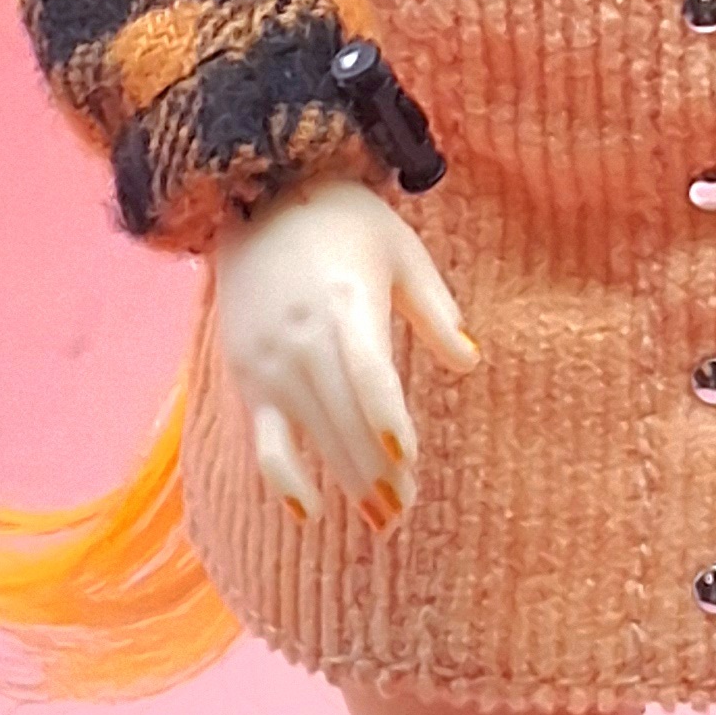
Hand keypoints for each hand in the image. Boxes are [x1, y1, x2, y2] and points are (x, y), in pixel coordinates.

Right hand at [212, 174, 479, 537]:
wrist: (261, 196)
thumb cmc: (346, 222)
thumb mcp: (401, 249)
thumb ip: (435, 308)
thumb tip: (470, 362)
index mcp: (346, 301)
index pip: (367, 370)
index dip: (385, 416)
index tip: (407, 456)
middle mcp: (303, 337)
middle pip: (344, 416)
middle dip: (377, 469)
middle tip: (405, 510)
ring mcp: (269, 360)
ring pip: (312, 435)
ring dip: (346, 480)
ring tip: (383, 518)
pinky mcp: (246, 375)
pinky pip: (263, 439)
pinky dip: (282, 480)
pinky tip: (309, 512)